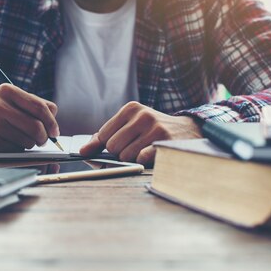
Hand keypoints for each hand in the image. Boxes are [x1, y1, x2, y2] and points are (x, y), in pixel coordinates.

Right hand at [0, 84, 58, 150]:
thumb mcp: (12, 99)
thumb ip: (36, 106)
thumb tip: (54, 126)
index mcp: (8, 91)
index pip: (40, 107)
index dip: (52, 122)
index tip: (54, 131)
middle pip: (36, 127)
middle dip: (44, 137)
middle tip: (43, 140)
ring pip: (28, 141)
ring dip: (31, 143)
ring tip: (22, 138)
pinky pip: (17, 149)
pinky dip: (18, 149)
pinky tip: (9, 142)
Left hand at [79, 102, 202, 166]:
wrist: (188, 131)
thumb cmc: (152, 130)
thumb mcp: (130, 126)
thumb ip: (104, 137)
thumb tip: (82, 151)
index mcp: (131, 108)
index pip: (103, 135)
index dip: (107, 146)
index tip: (117, 147)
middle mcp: (142, 115)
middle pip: (112, 147)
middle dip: (120, 153)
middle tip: (135, 148)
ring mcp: (154, 128)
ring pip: (125, 156)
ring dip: (132, 159)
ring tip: (145, 150)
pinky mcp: (164, 142)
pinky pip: (141, 159)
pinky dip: (143, 161)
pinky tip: (152, 154)